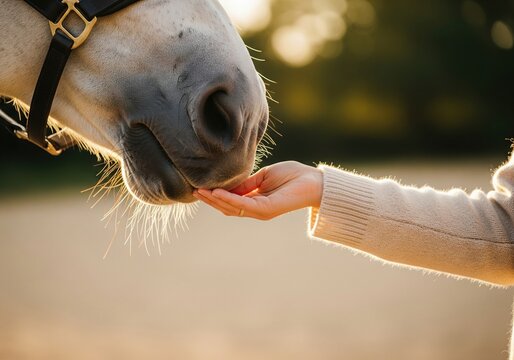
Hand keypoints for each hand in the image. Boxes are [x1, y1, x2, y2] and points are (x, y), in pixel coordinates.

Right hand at [193, 161, 322, 219]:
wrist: (314, 180)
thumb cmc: (292, 176)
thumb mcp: (263, 176)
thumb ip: (247, 183)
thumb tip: (227, 185)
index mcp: (255, 201)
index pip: (230, 201)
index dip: (214, 195)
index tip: (199, 187)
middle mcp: (256, 210)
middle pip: (227, 207)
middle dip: (210, 200)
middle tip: (193, 191)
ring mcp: (261, 211)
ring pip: (232, 208)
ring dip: (215, 200)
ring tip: (200, 191)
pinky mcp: (267, 209)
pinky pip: (243, 205)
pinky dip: (229, 198)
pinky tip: (217, 191)